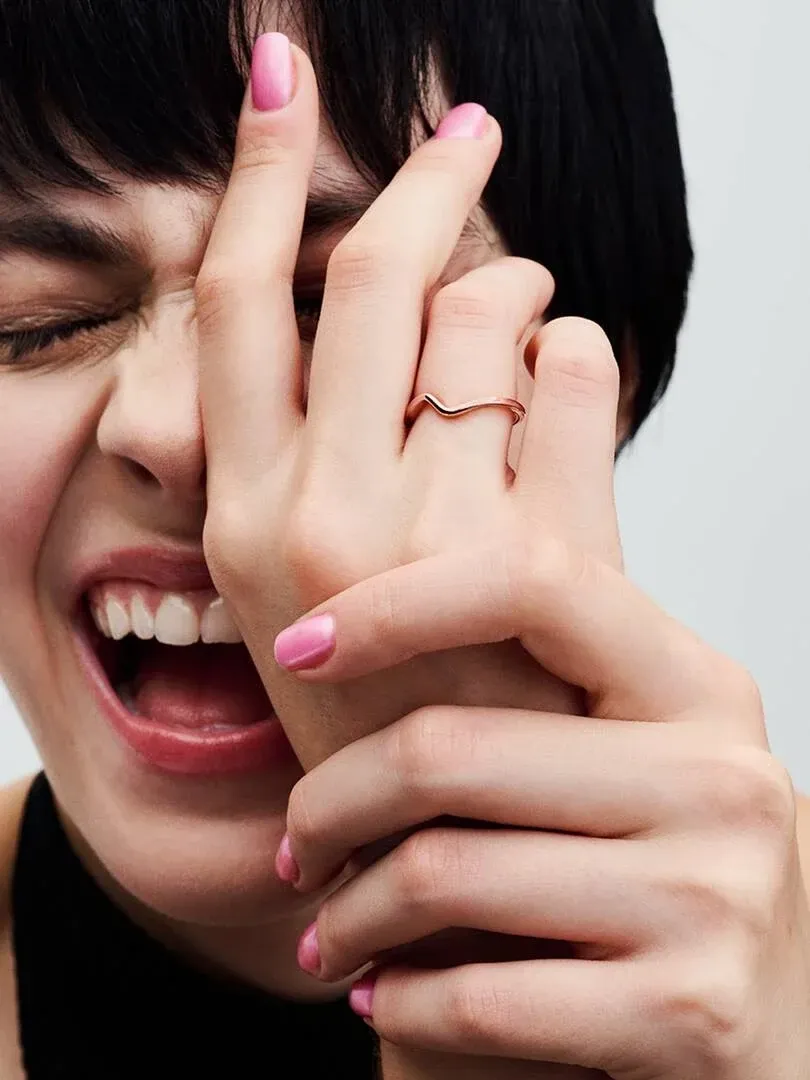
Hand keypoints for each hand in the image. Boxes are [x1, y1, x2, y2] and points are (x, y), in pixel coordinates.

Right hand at [196, 37, 588, 781]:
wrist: (449, 832)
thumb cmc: (375, 691)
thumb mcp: (292, 577)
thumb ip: (300, 440)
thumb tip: (350, 295)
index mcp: (237, 516)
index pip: (233, 303)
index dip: (254, 175)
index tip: (282, 78)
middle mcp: (317, 519)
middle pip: (370, 278)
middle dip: (424, 182)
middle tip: (464, 131)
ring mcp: (433, 538)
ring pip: (485, 311)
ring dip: (513, 280)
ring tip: (518, 310)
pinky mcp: (541, 559)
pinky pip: (576, 368)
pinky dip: (580, 349)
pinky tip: (564, 386)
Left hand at [275, 522, 809, 1077]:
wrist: (782, 1020)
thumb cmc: (666, 870)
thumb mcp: (632, 751)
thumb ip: (541, 683)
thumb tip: (357, 605)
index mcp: (692, 685)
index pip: (532, 582)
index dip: (395, 602)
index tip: (299, 646)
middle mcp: (719, 775)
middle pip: (449, 746)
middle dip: (327, 801)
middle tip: (298, 842)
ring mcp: (715, 895)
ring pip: (441, 873)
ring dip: (347, 914)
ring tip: (326, 931)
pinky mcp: (690, 1013)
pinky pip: (477, 996)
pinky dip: (399, 997)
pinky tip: (381, 992)